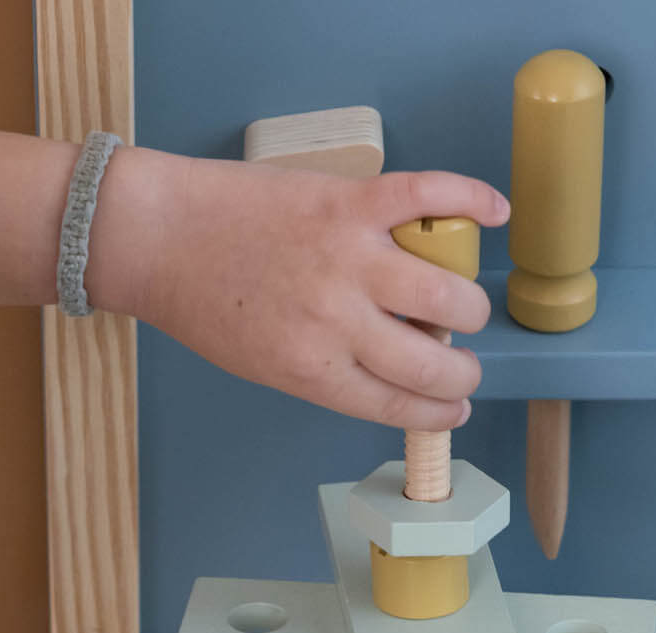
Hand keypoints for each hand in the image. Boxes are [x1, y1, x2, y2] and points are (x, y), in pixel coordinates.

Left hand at [91, 154, 509, 428]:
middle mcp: (338, 322)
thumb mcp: (262, 364)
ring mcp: (349, 258)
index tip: (454, 411)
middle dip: (460, 372)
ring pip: (446, 293)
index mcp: (314, 371)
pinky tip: (493, 215)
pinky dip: (471, 201)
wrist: (162, 237)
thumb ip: (324, 370)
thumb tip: (385, 367)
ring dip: (466, 308)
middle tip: (460, 366)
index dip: (436, 413)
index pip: (397, 404)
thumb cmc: (204, 303)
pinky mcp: (351, 202)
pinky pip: (430, 197)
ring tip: (462, 309)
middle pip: (432, 360)